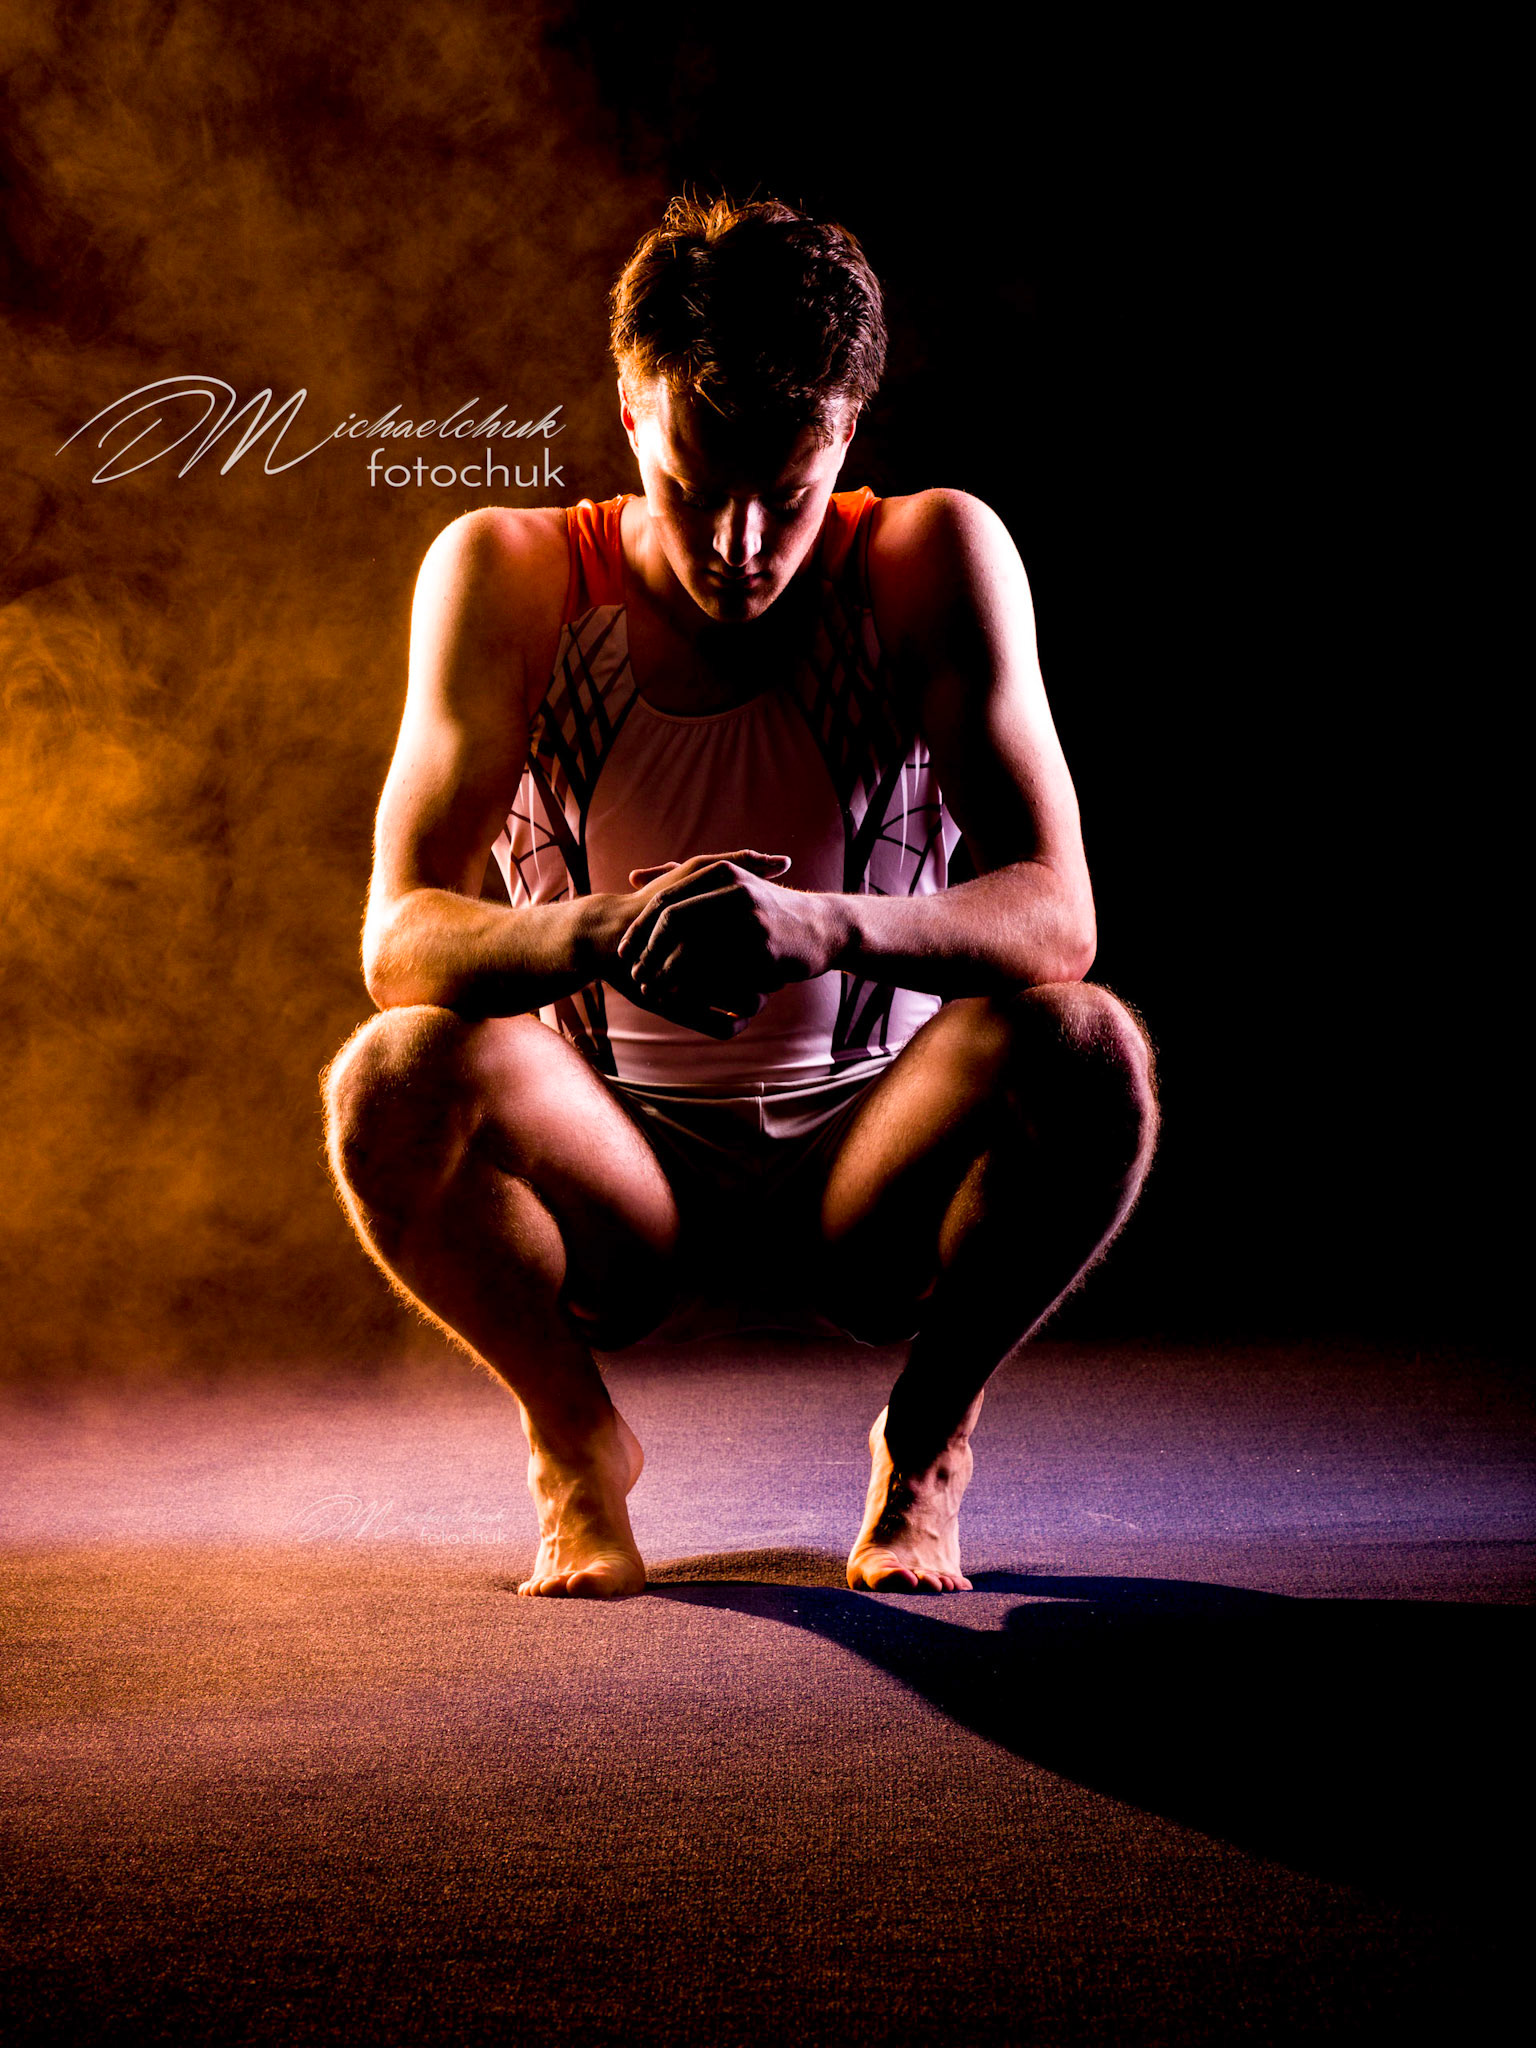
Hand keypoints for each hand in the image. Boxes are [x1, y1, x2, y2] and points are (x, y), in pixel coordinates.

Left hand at [615, 849, 836, 1025]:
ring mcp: (750, 920)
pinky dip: (694, 987)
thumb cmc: (766, 908)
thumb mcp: (729, 883)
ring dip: (666, 973)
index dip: (639, 929)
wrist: (821, 928)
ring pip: (692, 949)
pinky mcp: (764, 949)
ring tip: (651, 990)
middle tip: (633, 974)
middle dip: (648, 952)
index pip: (665, 902)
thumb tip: (633, 876)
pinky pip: (718, 971)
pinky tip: (682, 1000)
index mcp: (721, 872)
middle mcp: (734, 890)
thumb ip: (681, 877)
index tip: (624, 951)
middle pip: (673, 923)